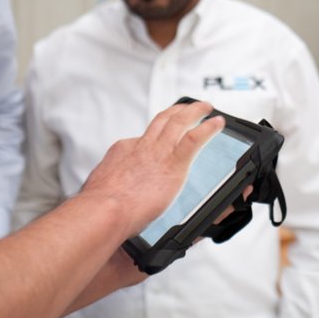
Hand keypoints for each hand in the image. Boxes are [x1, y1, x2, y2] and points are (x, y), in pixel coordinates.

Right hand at [81, 100, 222, 233]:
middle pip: (161, 121)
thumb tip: (112, 200)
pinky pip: (195, 138)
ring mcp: (157, 151)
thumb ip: (111, 191)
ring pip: (179, 122)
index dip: (151, 139)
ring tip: (205, 107)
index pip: (140, 140)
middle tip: (186, 108)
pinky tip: (218, 124)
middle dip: (175, 111)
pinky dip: (209, 128)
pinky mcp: (174, 162)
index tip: (158, 142)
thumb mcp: (100, 191)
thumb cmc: (100, 209)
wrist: (105, 210)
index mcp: (123, 152)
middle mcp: (141, 146)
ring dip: (194, 111)